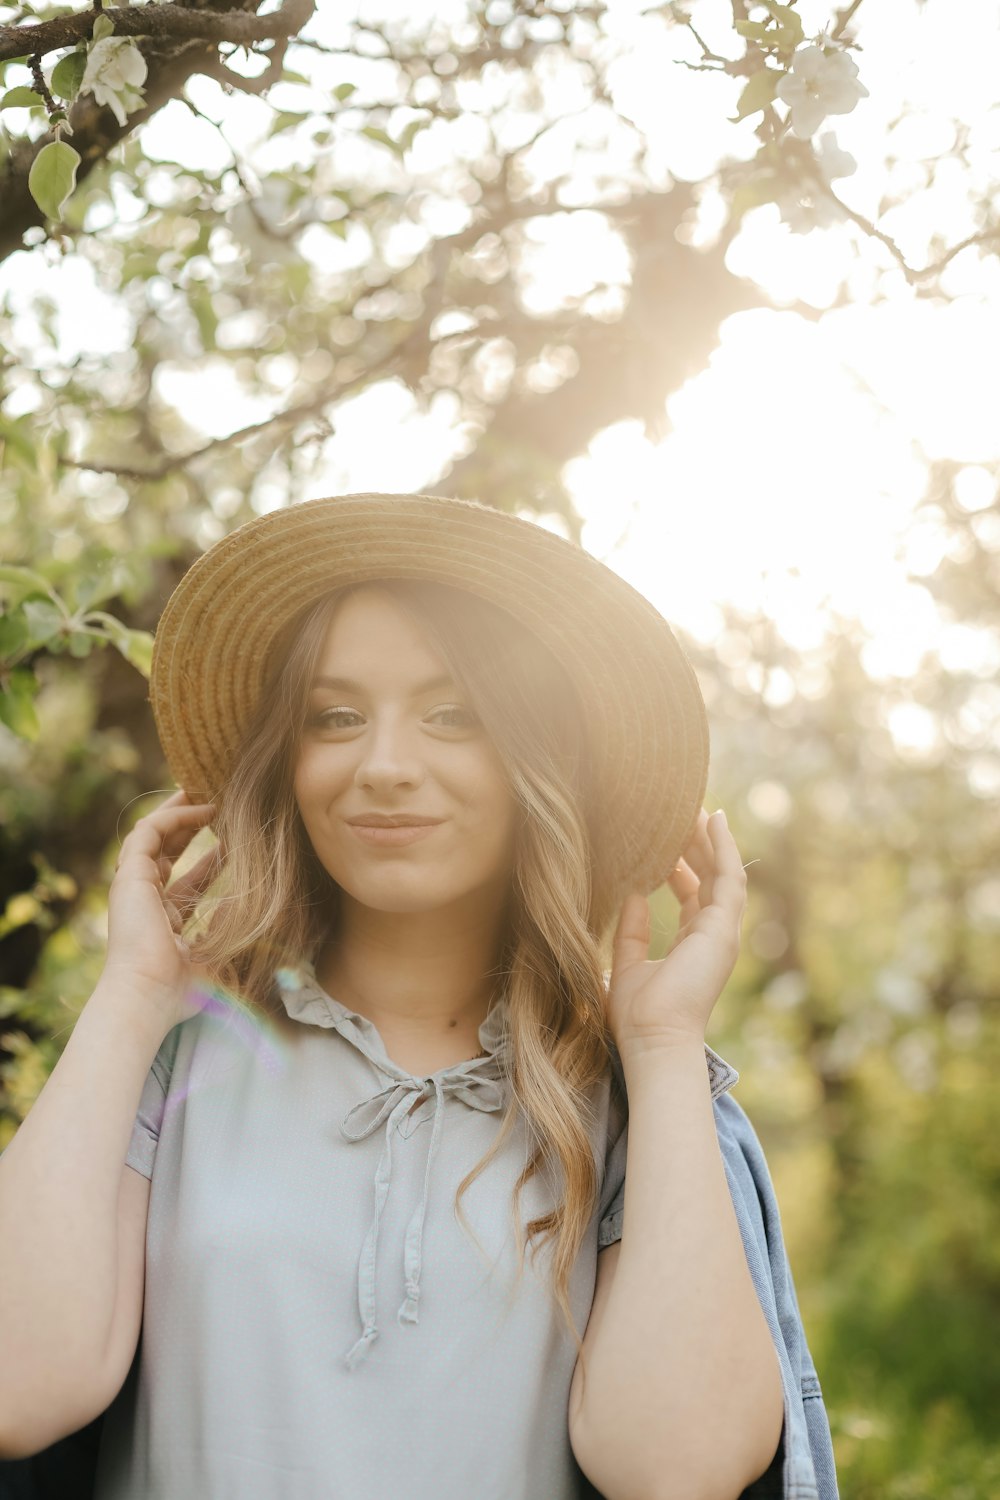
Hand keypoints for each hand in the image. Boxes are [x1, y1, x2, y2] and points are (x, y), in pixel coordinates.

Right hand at [101, 788, 223, 1028]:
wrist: (149, 997)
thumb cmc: (183, 990)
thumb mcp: (219, 956)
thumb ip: (234, 935)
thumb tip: (260, 919)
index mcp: (163, 920)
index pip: (187, 879)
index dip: (210, 857)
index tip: (235, 840)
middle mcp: (145, 900)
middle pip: (166, 849)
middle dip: (190, 824)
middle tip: (217, 802)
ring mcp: (134, 886)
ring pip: (153, 833)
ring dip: (180, 810)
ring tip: (208, 790)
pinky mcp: (128, 876)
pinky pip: (148, 832)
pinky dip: (174, 816)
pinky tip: (204, 809)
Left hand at [604, 808, 747, 1059]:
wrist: (653, 1039)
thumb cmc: (638, 1016)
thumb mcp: (627, 965)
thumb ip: (631, 932)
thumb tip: (632, 895)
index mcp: (692, 945)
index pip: (694, 894)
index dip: (683, 865)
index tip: (668, 840)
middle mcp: (712, 935)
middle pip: (710, 878)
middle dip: (698, 844)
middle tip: (683, 812)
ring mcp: (722, 932)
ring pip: (722, 872)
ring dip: (711, 839)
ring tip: (696, 806)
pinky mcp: (724, 928)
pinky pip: (730, 877)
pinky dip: (724, 847)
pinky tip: (715, 820)